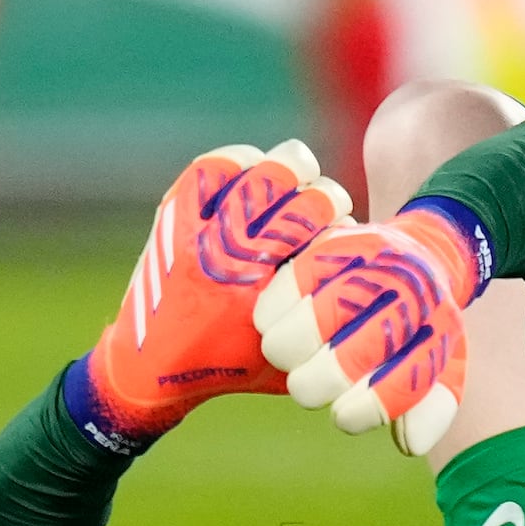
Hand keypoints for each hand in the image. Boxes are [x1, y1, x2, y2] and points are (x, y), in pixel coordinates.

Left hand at [83, 142, 351, 437]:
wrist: (150, 365)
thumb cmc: (235, 364)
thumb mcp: (288, 356)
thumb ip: (324, 321)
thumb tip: (373, 271)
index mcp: (260, 297)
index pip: (318, 231)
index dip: (338, 215)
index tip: (345, 220)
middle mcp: (228, 262)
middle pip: (295, 199)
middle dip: (320, 195)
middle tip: (326, 199)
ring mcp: (195, 234)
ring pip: (256, 177)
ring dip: (286, 169)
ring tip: (300, 172)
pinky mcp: (172, 216)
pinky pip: (212, 168)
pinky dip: (240, 160)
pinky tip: (256, 168)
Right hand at [256, 211, 474, 458]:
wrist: (423, 250)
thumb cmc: (422, 325)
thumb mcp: (440, 365)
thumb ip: (429, 408)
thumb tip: (408, 442)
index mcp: (439, 330)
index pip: (401, 383)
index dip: (366, 411)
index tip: (343, 416)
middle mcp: (410, 294)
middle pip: (348, 359)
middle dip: (316, 384)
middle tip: (308, 386)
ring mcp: (370, 266)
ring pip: (309, 327)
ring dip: (288, 353)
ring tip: (291, 355)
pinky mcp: (330, 244)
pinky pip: (285, 289)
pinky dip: (271, 316)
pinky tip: (276, 323)